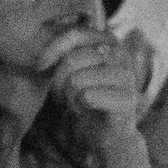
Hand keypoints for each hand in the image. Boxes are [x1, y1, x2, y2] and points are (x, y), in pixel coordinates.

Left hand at [40, 26, 147, 144]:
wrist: (108, 133)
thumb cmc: (88, 98)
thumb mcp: (75, 70)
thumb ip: (67, 54)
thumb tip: (43, 50)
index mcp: (110, 43)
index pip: (76, 35)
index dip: (53, 49)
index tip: (39, 66)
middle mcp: (122, 55)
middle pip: (72, 59)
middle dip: (58, 80)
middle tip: (61, 94)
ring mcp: (127, 77)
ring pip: (76, 80)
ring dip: (68, 96)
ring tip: (75, 102)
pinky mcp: (127, 99)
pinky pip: (87, 97)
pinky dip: (79, 106)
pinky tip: (85, 110)